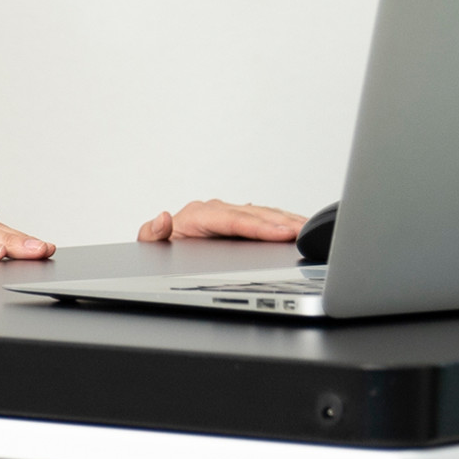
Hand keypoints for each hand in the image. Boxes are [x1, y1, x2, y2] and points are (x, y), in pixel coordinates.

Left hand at [138, 198, 304, 243]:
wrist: (161, 248)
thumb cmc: (159, 246)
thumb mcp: (148, 244)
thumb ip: (152, 234)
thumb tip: (162, 218)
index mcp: (198, 215)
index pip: (235, 221)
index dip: (261, 228)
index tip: (283, 234)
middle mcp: (216, 210)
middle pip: (255, 215)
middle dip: (283, 223)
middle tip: (308, 231)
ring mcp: (229, 214)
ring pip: (263, 214)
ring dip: (288, 221)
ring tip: (310, 228)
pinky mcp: (238, 220)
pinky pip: (263, 218)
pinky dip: (282, 221)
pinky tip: (298, 226)